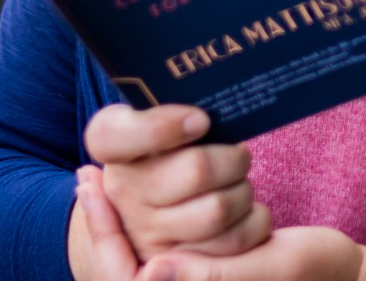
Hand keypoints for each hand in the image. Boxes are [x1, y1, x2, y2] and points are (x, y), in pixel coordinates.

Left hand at [77, 169, 365, 280]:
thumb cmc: (318, 275)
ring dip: (120, 226)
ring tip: (106, 179)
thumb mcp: (268, 269)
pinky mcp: (208, 279)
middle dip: (104, 227)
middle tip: (88, 176)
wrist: (351, 279)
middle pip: (122, 274)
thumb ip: (209, 278)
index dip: (103, 235)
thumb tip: (146, 273)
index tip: (93, 183)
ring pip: (136, 267)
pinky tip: (146, 192)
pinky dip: (145, 228)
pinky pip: (162, 261)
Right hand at [83, 104, 271, 262]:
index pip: (114, 134)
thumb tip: (200, 112)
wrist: (149, 200)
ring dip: (243, 190)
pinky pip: (235, 242)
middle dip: (232, 158)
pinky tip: (249, 211)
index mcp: (111, 143)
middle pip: (197, 170)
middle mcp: (121, 191)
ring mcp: (146, 232)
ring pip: (218, 209)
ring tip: (239, 182)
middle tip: (239, 154)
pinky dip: (254, 221)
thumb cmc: (167, 143)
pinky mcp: (178, 262)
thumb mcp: (154, 116)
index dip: (165, 127)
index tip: (201, 120)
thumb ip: (167, 104)